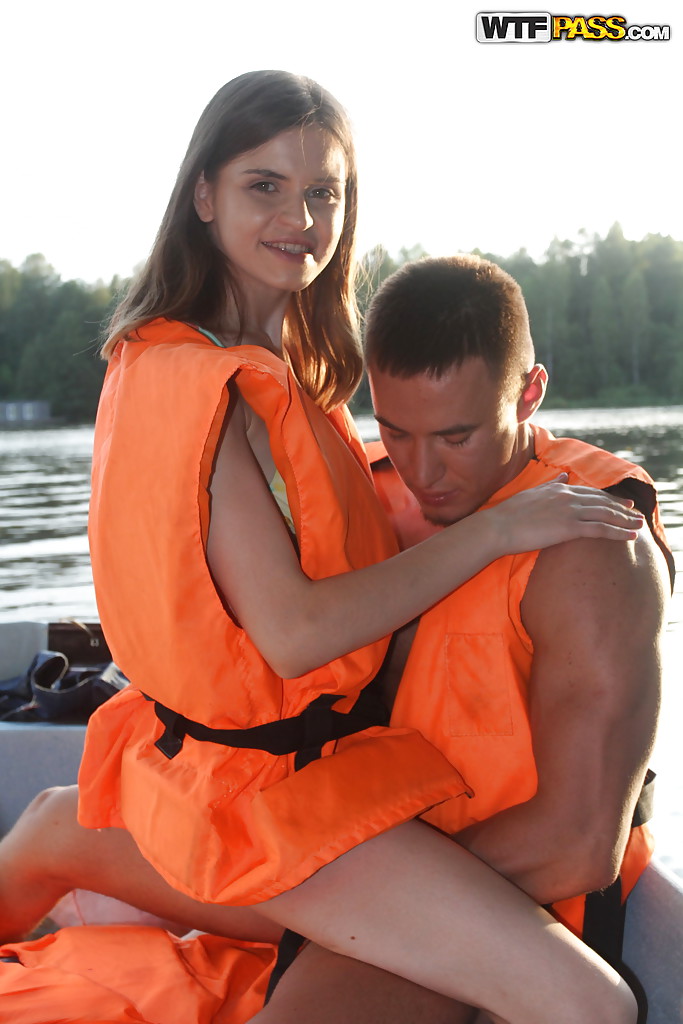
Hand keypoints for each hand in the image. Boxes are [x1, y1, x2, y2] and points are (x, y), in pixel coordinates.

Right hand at [485, 474, 643, 555]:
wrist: (498, 527)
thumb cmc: (509, 514)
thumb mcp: (532, 493)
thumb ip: (550, 484)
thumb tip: (563, 475)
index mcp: (558, 488)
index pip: (591, 492)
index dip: (609, 498)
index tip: (623, 503)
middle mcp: (568, 496)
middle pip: (603, 502)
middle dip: (622, 508)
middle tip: (637, 514)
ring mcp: (570, 511)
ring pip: (606, 514)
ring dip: (625, 520)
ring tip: (639, 526)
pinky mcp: (569, 527)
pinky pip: (600, 529)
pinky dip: (618, 532)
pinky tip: (629, 537)